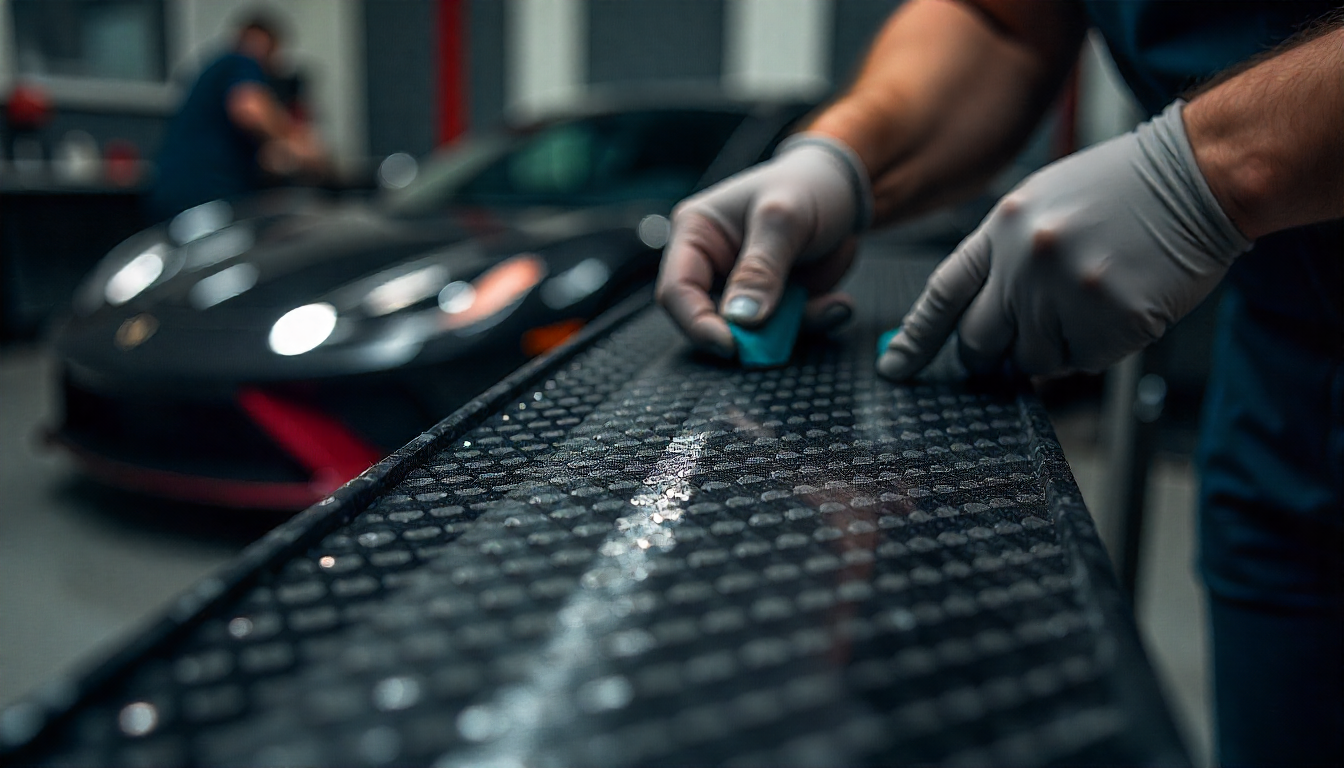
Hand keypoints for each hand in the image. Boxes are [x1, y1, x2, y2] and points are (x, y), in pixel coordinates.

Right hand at [656, 134, 871, 357]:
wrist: (848, 188)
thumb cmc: (807, 186)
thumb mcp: (784, 219)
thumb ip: (761, 268)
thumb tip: (740, 318)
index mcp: (697, 235)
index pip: (676, 290)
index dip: (697, 323)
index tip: (731, 345)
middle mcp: (714, 265)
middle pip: (709, 320)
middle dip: (749, 335)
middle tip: (782, 338)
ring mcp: (745, 289)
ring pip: (752, 333)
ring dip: (791, 330)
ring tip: (831, 305)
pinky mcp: (775, 304)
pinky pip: (786, 331)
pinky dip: (813, 323)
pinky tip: (838, 304)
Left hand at [878, 101, 1250, 379]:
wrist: (1197, 176)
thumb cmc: (1120, 190)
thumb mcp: (1041, 204)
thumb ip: (1002, 259)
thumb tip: (972, 322)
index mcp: (1002, 228)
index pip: (942, 294)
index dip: (916, 337)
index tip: (894, 367)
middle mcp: (1025, 263)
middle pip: (978, 342)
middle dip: (989, 354)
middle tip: (1015, 341)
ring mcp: (1067, 295)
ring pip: (1031, 361)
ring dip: (1052, 348)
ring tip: (1086, 301)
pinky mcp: (1111, 322)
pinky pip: (1082, 363)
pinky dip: (1095, 348)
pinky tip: (1117, 307)